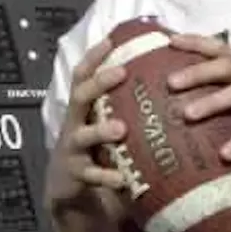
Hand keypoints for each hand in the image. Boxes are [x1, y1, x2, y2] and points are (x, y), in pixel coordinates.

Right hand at [44, 38, 128, 211]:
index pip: (83, 75)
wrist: (69, 192)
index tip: (110, 40)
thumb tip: (161, 79)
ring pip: (83, 135)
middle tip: (121, 73)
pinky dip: (106, 176)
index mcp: (83, 108)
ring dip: (101, 130)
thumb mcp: (103, 124)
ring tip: (120, 129)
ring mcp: (73, 149)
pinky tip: (122, 178)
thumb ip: (123, 107)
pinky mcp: (76, 174)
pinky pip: (91, 174)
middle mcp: (74, 123)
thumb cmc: (97, 151)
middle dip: (99, 83)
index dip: (93, 57)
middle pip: (80, 96)